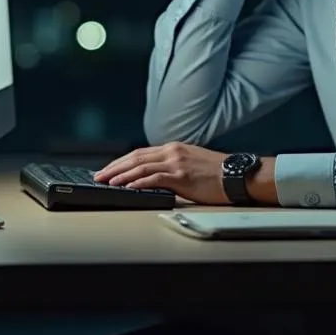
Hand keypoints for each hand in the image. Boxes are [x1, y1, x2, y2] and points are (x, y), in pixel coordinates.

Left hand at [94, 142, 229, 204]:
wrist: (236, 175)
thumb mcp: (191, 162)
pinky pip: (154, 177)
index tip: (108, 169)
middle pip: (136, 157)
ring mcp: (176, 162)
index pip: (140, 153)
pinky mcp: (181, 176)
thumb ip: (173, 165)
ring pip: (141, 165)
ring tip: (107, 181)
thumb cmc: (216, 173)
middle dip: (115, 166)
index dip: (121, 161)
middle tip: (99, 175)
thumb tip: (153, 176)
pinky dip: (138, 181)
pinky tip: (127, 186)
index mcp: (173, 148)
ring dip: (121, 174)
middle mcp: (172, 152)